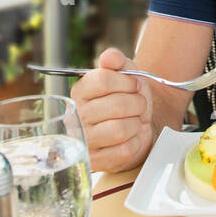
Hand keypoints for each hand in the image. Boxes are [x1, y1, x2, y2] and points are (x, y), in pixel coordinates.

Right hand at [71, 47, 154, 173]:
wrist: (138, 124)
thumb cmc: (127, 98)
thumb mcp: (125, 73)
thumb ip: (117, 61)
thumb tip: (110, 56)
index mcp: (80, 91)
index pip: (104, 80)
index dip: (127, 82)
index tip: (134, 85)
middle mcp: (77, 116)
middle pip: (116, 105)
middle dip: (137, 103)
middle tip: (138, 105)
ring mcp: (84, 140)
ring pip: (120, 129)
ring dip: (136, 123)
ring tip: (134, 121)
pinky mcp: (96, 160)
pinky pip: (124, 150)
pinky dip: (135, 141)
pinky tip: (130, 137)